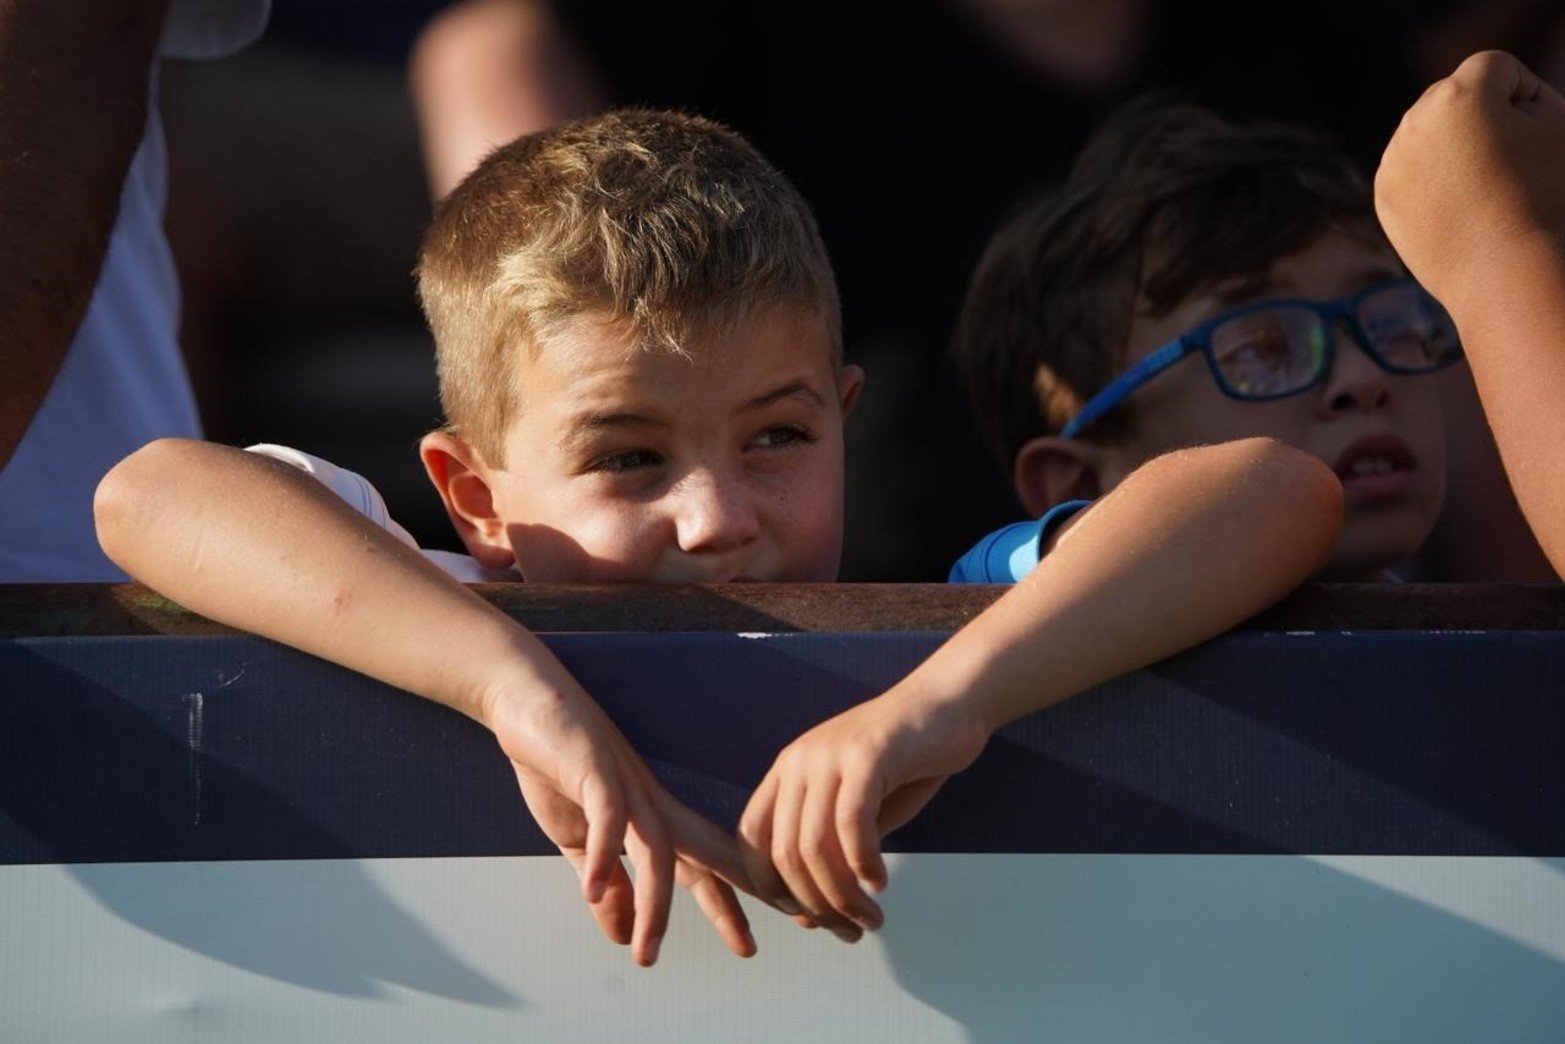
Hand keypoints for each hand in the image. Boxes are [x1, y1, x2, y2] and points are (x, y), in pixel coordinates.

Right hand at [484, 677, 756, 965]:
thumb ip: (605, 882)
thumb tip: (624, 935)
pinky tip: (593, 892)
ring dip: (654, 903)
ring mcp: (626, 783)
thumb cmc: (554, 762)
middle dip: (725, 901)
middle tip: (748, 947)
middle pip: (697, 856)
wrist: (523, 699)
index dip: (725, 902)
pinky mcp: (594, 767)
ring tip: (646, 951)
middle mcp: (650, 800)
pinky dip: (607, 852)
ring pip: (657, 847)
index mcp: (651, 815)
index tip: (749, 943)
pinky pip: (608, 814)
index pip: (697, 866)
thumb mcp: (575, 838)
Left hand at [737, 687, 990, 937]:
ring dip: (842, 896)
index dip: (770, 887)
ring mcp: (830, 755)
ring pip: (816, 845)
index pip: (753, 838)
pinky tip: (879, 882)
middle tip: (849, 931)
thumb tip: (814, 911)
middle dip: (815, 905)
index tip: (805, 918)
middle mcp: (799, 760)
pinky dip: (864, 863)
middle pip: (785, 852)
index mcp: (787, 770)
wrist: (949, 702)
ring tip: (870, 919)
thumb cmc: (909, 758)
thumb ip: (835, 849)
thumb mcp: (860, 807)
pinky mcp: (867, 755)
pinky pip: (853, 824)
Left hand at [1376, 50, 1564, 315]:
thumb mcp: (1558, 131)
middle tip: (1517, 156)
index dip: (1529, 92)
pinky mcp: (1384, 198)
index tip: (1544, 130)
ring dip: (1459, 146)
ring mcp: (1393, 163)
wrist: (1508, 273)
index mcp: (1458, 96)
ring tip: (1492, 183)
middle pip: (1455, 97)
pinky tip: (1464, 205)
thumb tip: (1501, 110)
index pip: (1496, 67)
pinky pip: (1412, 171)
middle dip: (1487, 116)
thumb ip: (1529, 103)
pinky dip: (1436, 179)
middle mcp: (1414, 123)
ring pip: (1430, 134)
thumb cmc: (1549, 195)